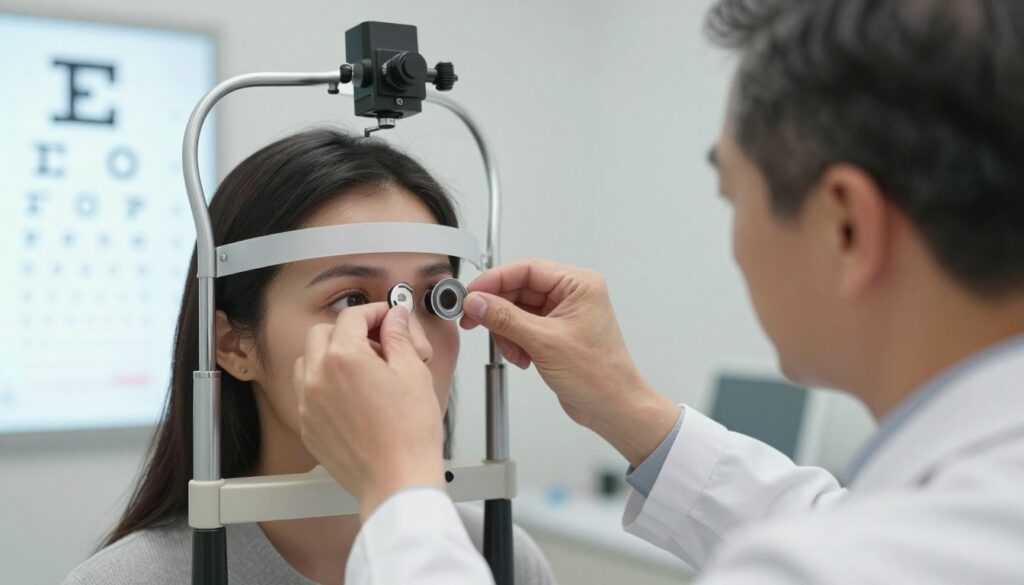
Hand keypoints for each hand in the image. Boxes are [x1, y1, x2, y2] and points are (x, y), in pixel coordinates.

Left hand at [294, 303, 444, 519]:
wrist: (397, 479)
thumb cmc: (408, 434)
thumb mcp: (413, 372)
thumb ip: (399, 337)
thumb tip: (394, 319)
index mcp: (343, 358)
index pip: (352, 316)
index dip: (374, 312)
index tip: (388, 318)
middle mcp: (317, 377)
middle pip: (321, 333)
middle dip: (348, 330)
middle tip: (376, 341)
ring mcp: (308, 404)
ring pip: (307, 361)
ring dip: (329, 355)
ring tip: (360, 368)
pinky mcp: (308, 427)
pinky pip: (306, 393)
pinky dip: (323, 384)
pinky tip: (351, 395)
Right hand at [461, 258, 678, 466]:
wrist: (613, 407)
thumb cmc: (598, 375)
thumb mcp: (544, 342)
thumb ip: (505, 318)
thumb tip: (477, 301)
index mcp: (578, 284)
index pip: (527, 269)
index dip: (495, 280)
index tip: (471, 294)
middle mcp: (572, 295)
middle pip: (519, 289)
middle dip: (497, 309)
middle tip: (474, 321)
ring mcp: (564, 314)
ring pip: (518, 310)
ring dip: (507, 331)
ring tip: (513, 351)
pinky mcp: (556, 333)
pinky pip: (523, 327)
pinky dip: (515, 341)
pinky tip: (522, 358)